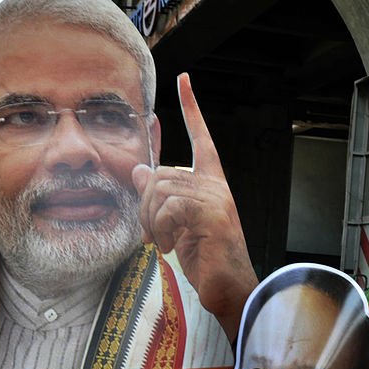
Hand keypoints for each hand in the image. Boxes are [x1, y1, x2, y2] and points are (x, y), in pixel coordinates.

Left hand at [132, 72, 257, 340]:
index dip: (191, 108)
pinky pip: (167, 208)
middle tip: (152, 234)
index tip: (184, 79)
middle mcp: (215, 186)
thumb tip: (139, 171)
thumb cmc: (205, 261)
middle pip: (161, 175)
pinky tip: (170, 246)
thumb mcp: (175, 226)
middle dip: (145, 207)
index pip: (201, 139)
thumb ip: (159, 199)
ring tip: (163, 242)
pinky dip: (160, 230)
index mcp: (211, 184)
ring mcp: (215, 198)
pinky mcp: (210, 213)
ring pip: (160, 191)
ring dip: (151, 222)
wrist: (229, 289)